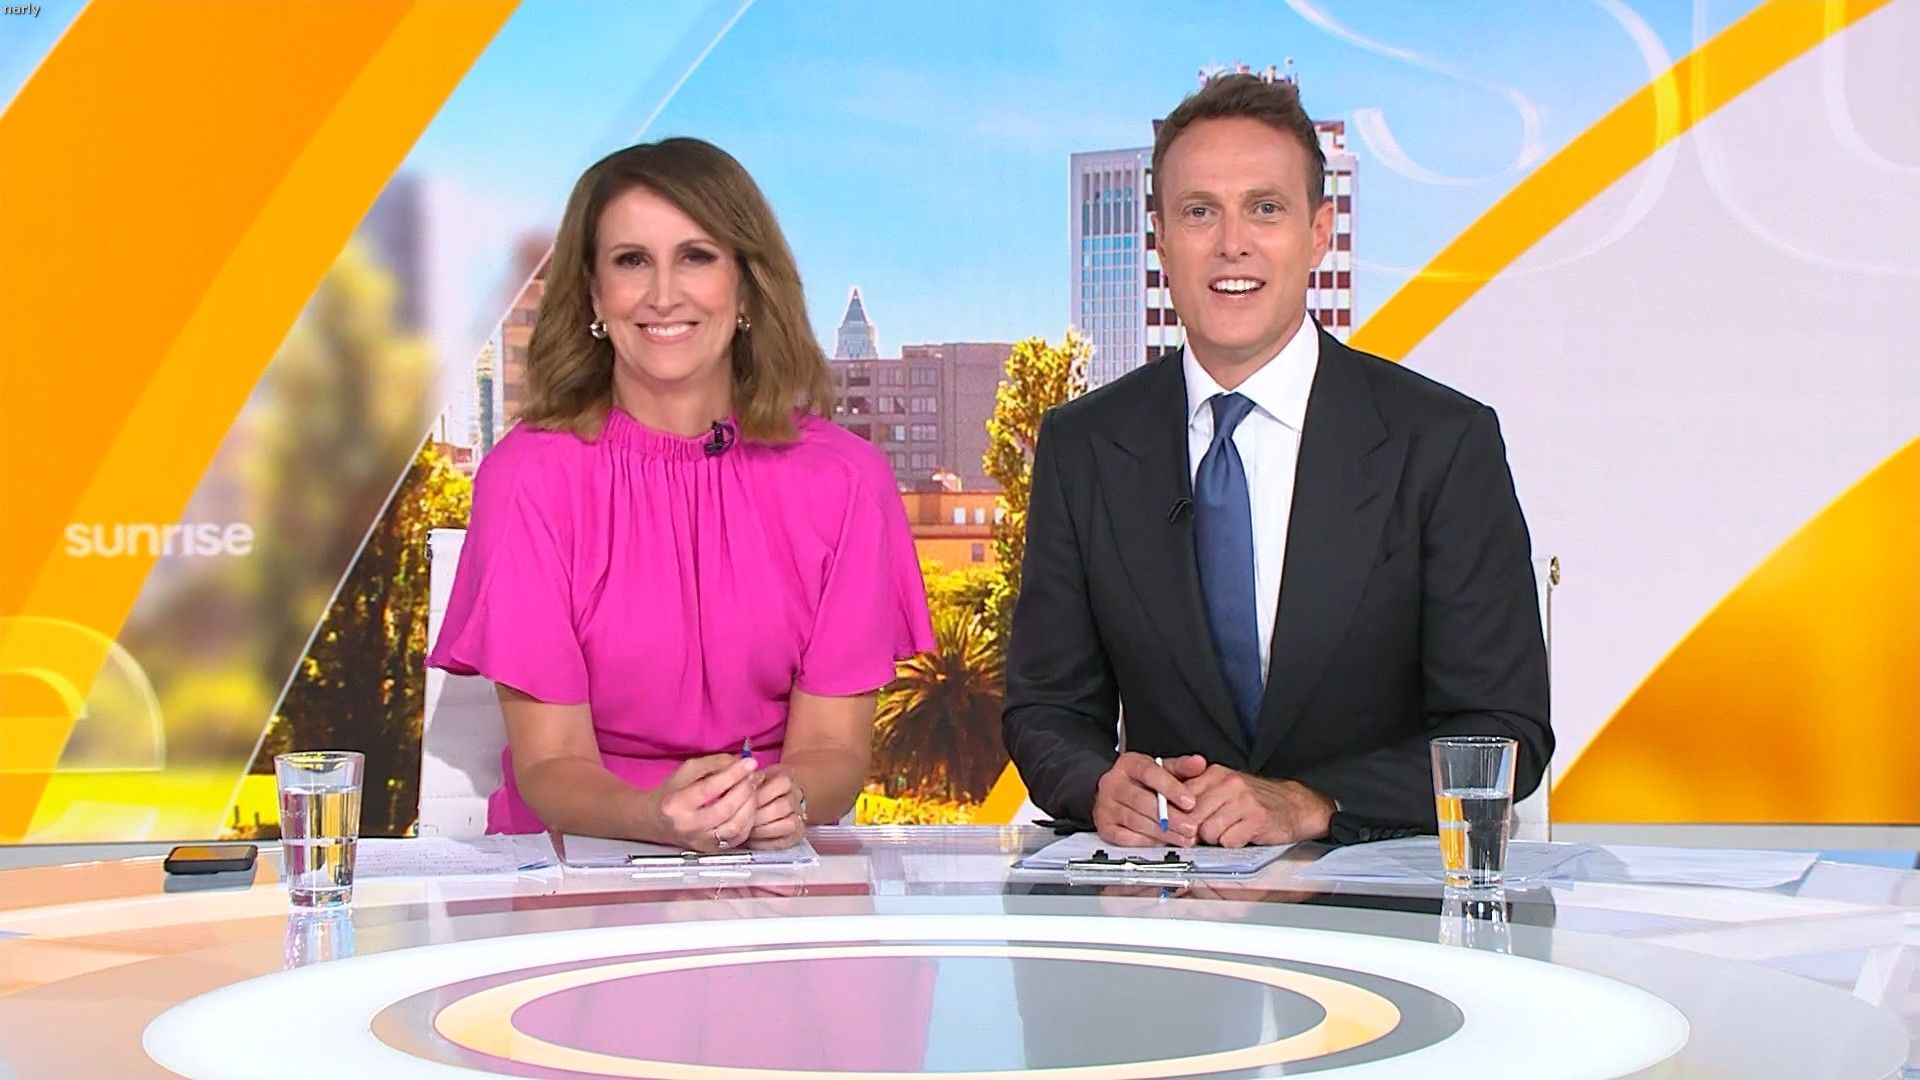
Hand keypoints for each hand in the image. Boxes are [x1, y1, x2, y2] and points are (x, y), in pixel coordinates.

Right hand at [644, 753, 758, 851]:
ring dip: (749, 805)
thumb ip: (715, 763)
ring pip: (734, 826)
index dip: (733, 774)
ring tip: (751, 790)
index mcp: (675, 804)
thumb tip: (742, 763)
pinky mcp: (710, 850)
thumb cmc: (672, 792)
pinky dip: (748, 821)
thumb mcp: (687, 770)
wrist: (656, 821)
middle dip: (744, 789)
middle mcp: (687, 826)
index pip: (709, 788)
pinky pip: (737, 838)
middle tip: (752, 776)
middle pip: (725, 809)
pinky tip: (747, 807)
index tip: (749, 763)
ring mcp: (700, 841)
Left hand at [746, 764, 805, 849]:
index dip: (761, 794)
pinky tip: (752, 840)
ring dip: (764, 830)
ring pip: (788, 824)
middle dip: (759, 815)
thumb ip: (747, 781)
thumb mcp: (751, 778)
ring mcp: (799, 815)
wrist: (769, 800)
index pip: (782, 783)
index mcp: (787, 777)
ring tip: (746, 831)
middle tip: (741, 820)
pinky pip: (785, 841)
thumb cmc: (754, 789)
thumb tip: (738, 785)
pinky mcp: (796, 834)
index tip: (743, 800)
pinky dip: (766, 842)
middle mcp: (797, 795)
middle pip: (783, 806)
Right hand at [1092, 752, 1205, 846]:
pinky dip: (1145, 842)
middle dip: (1170, 817)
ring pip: (1135, 821)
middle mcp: (1113, 783)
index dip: (1171, 788)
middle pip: (1142, 801)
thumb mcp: (1162, 769)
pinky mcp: (1104, 826)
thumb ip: (1182, 767)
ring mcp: (1106, 806)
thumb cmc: (1142, 782)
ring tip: (1182, 838)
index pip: (1150, 773)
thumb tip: (1198, 763)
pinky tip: (1161, 842)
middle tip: (1190, 827)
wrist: (1115, 793)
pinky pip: (1125, 837)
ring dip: (1162, 832)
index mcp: (1129, 764)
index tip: (1190, 802)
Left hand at [1185, 767, 1334, 847]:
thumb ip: (1197, 799)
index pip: (1180, 798)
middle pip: (1192, 818)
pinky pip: (1229, 841)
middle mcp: (1228, 783)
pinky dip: (1233, 844)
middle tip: (1210, 832)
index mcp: (1214, 773)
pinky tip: (1243, 835)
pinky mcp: (1256, 818)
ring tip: (1230, 831)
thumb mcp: (1222, 789)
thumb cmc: (1253, 800)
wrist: (1294, 805)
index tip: (1181, 827)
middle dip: (1197, 832)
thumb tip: (1170, 820)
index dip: (1178, 818)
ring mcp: (1243, 800)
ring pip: (1208, 832)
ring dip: (1216, 839)